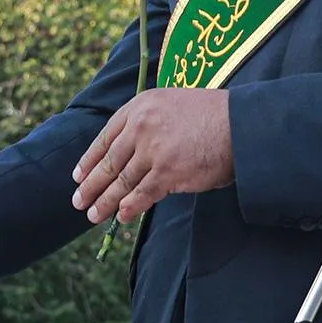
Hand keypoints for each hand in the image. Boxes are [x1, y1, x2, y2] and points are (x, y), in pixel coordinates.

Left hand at [71, 88, 234, 223]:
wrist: (243, 123)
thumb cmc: (213, 116)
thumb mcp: (171, 105)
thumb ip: (147, 124)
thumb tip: (129, 154)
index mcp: (139, 107)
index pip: (105, 138)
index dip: (89, 160)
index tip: (78, 175)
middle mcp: (141, 127)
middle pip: (109, 162)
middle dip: (90, 185)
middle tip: (78, 201)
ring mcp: (153, 151)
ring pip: (121, 182)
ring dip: (104, 202)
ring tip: (92, 215)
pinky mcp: (168, 173)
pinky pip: (141, 195)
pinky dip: (129, 208)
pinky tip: (120, 217)